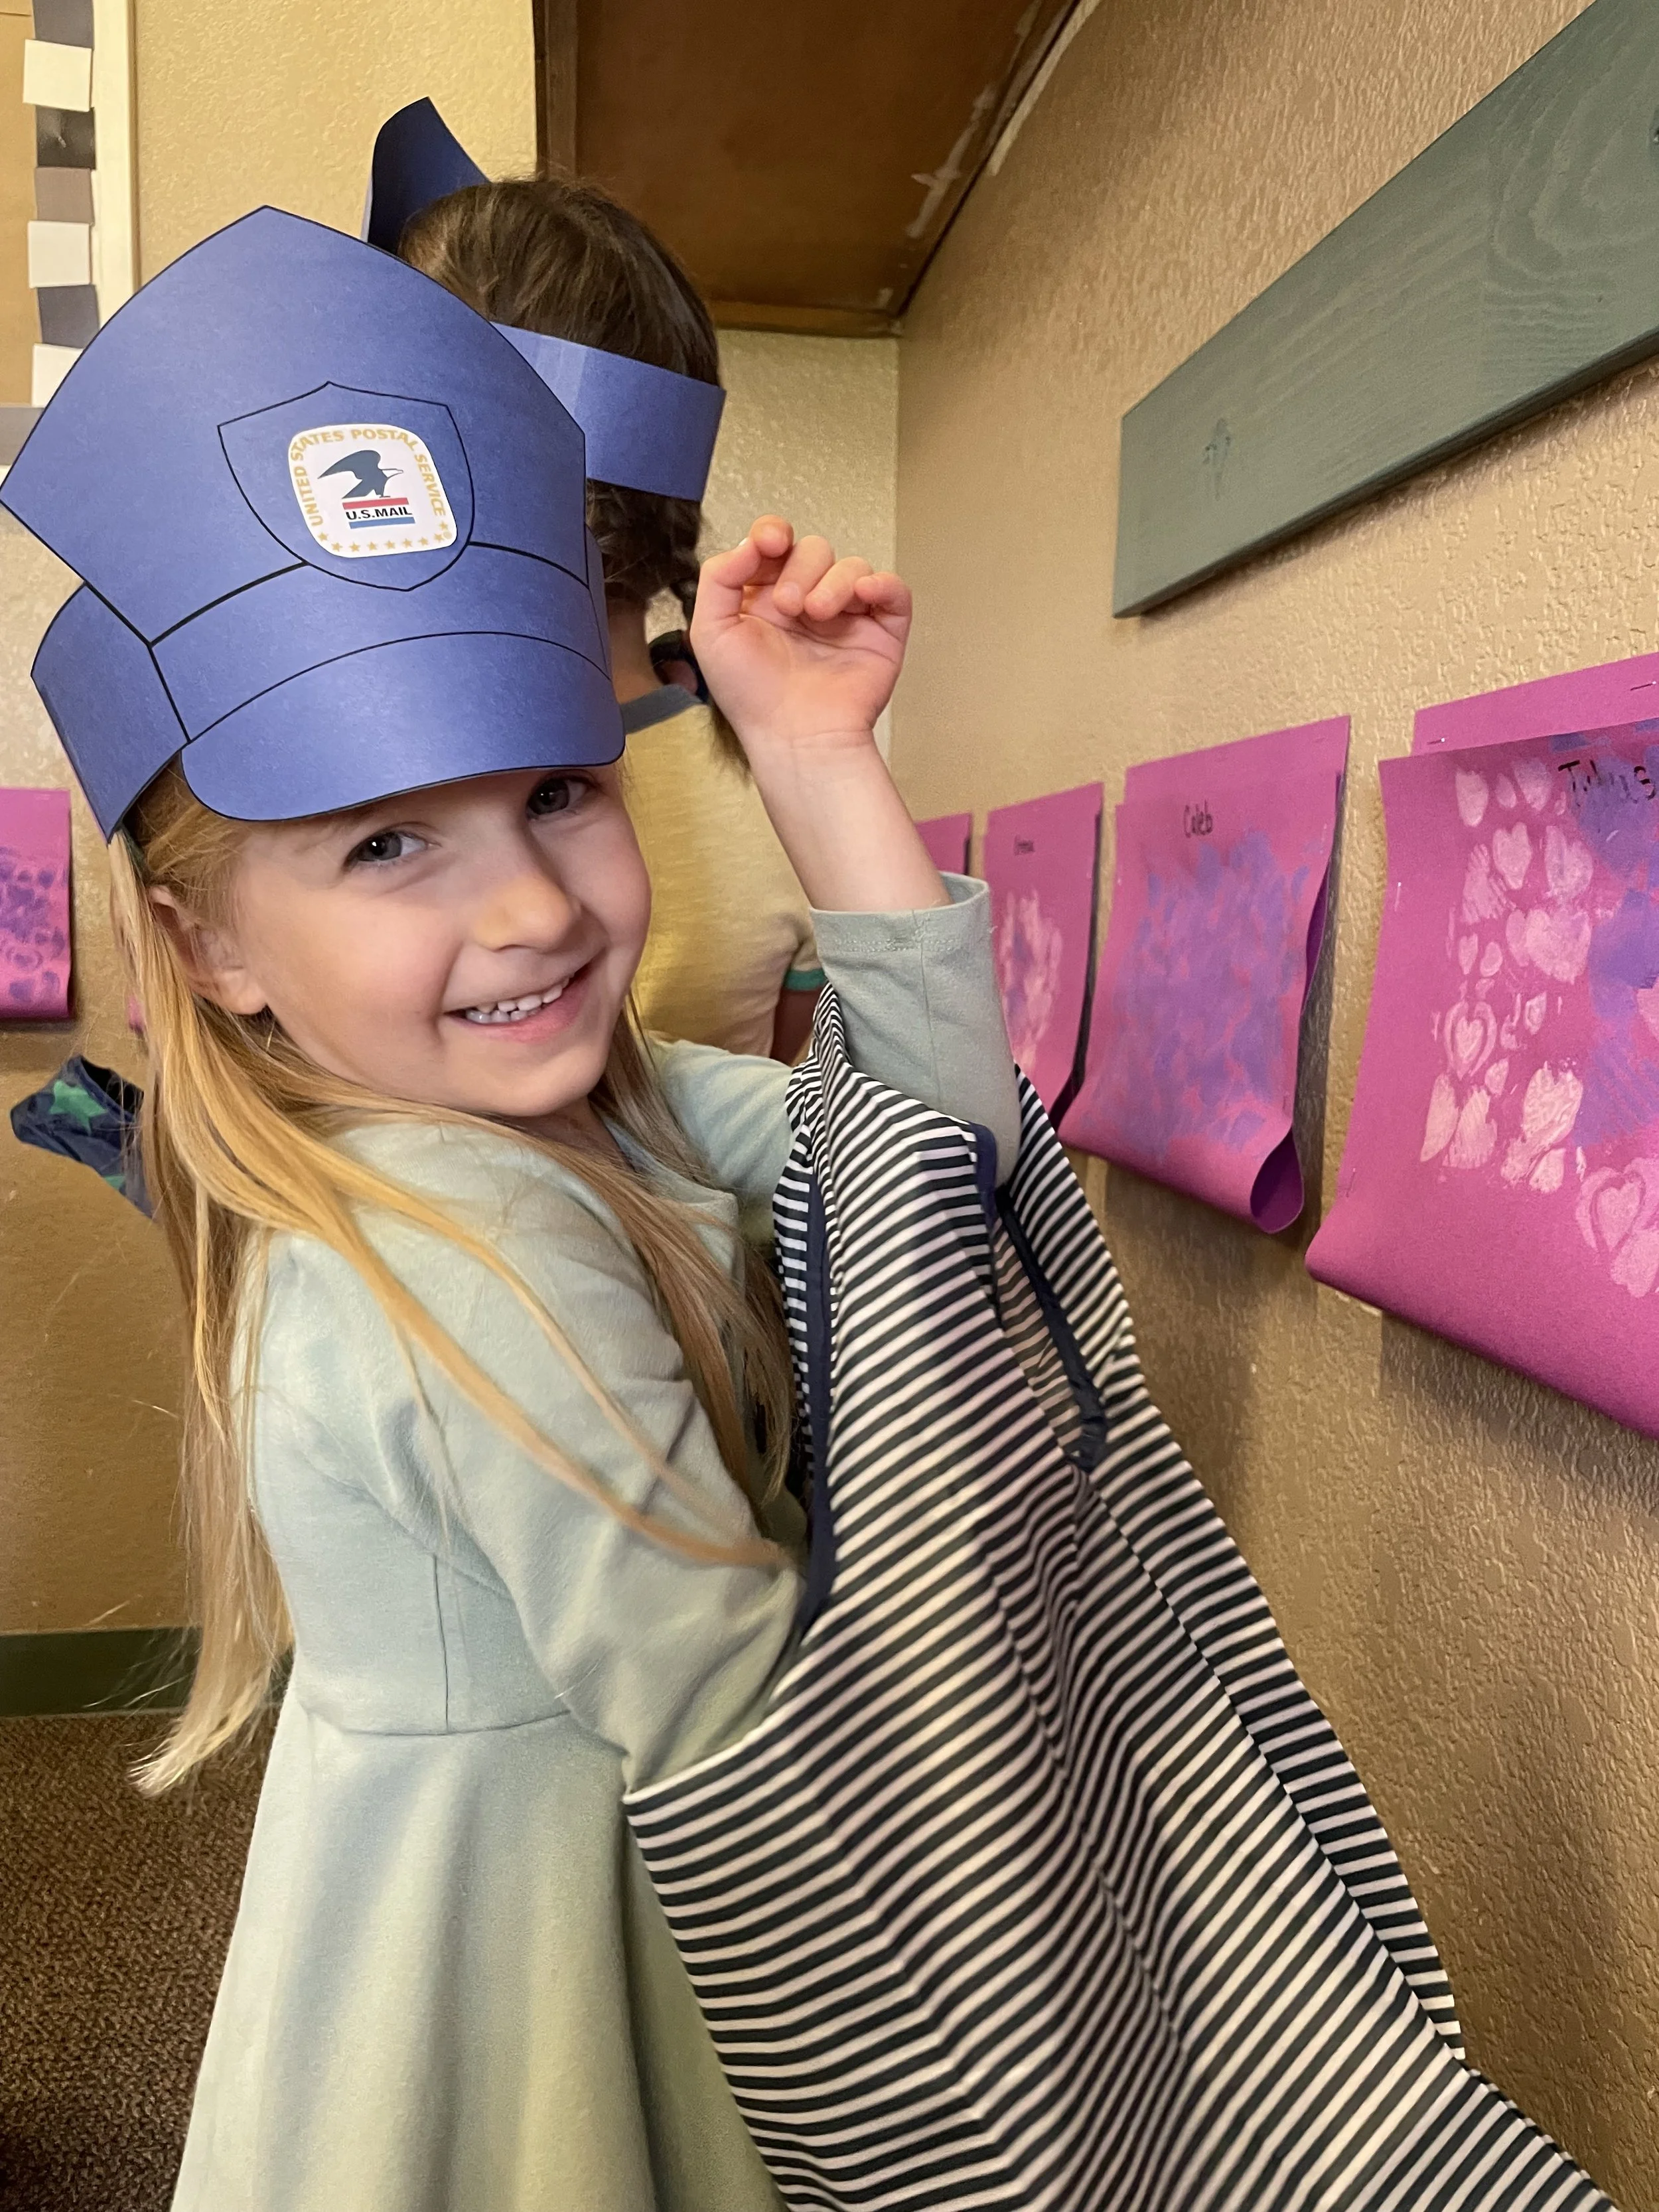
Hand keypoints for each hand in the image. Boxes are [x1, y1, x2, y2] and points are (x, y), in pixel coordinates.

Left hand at [689, 517, 909, 757]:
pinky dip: (882, 584)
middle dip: (800, 570)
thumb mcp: (711, 631)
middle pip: (814, 550)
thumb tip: (751, 542)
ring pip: (851, 566)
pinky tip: (863, 596)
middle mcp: (808, 601)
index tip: (771, 543)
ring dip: (834, 583)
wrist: (794, 736)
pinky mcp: (881, 632)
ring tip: (818, 615)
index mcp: (767, 597)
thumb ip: (719, 577)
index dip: (773, 532)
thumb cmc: (752, 696)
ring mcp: (848, 616)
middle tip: (790, 608)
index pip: (776, 543)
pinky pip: (893, 589)